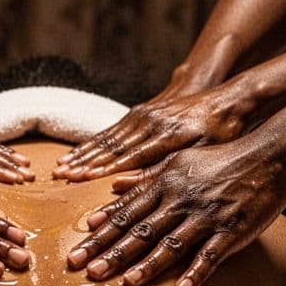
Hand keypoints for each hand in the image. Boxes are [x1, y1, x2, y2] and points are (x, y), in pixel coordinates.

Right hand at [54, 82, 255, 180]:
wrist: (226, 99)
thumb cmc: (219, 133)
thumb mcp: (201, 154)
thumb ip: (163, 170)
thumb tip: (126, 186)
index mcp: (166, 135)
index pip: (129, 155)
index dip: (103, 169)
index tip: (80, 180)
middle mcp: (149, 123)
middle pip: (111, 146)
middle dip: (84, 163)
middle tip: (60, 178)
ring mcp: (143, 115)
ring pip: (107, 137)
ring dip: (83, 153)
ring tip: (61, 168)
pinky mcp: (140, 112)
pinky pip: (111, 130)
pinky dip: (92, 143)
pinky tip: (77, 153)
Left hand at [64, 143, 285, 285]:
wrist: (269, 155)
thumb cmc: (221, 160)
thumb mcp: (179, 160)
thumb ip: (145, 177)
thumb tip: (112, 186)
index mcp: (166, 181)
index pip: (127, 210)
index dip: (101, 231)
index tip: (77, 247)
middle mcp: (181, 198)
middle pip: (140, 229)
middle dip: (111, 251)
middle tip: (85, 271)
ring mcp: (207, 215)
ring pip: (172, 243)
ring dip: (148, 265)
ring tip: (127, 282)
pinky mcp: (233, 229)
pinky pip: (212, 254)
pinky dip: (197, 272)